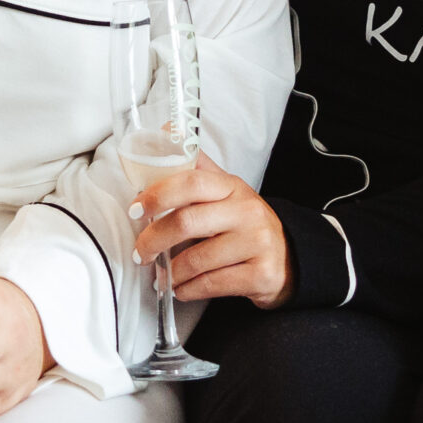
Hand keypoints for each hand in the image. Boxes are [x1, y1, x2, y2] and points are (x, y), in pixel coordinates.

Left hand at [132, 155, 292, 307]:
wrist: (287, 258)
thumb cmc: (244, 223)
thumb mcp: (226, 190)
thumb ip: (196, 167)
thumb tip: (164, 132)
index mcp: (232, 187)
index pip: (191, 182)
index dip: (157, 195)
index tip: (135, 210)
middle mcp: (247, 212)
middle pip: (187, 222)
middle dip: (154, 240)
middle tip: (140, 253)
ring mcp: (256, 244)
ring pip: (197, 260)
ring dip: (170, 272)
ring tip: (161, 275)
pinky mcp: (261, 275)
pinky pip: (212, 284)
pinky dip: (188, 290)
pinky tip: (181, 289)